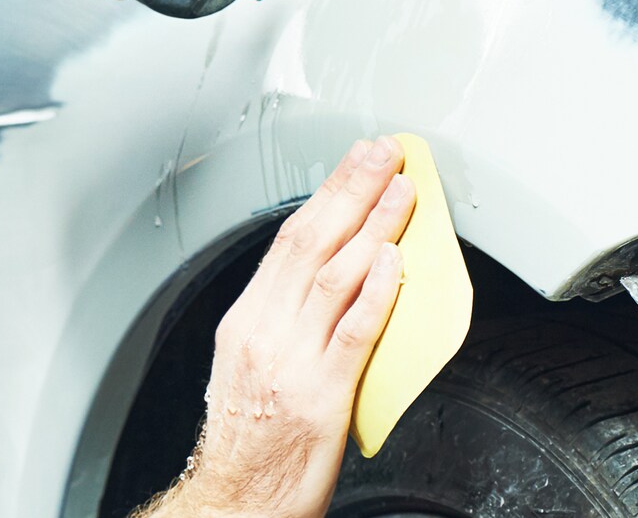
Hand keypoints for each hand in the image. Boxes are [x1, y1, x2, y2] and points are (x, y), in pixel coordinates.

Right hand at [141, 137, 413, 517]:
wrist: (236, 498)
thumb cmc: (249, 440)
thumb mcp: (253, 365)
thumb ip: (290, 320)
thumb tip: (338, 279)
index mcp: (246, 321)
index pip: (287, 242)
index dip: (326, 195)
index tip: (355, 163)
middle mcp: (264, 333)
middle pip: (310, 244)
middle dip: (350, 190)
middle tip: (382, 154)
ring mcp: (291, 361)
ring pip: (333, 277)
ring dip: (373, 227)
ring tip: (401, 192)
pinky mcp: (321, 394)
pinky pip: (353, 333)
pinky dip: (374, 293)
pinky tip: (393, 262)